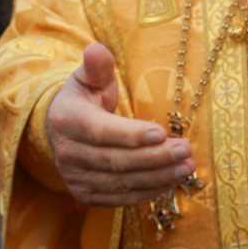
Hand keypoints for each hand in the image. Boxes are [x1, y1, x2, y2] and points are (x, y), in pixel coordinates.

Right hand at [43, 42, 193, 209]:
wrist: (61, 129)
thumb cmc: (84, 98)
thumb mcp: (88, 77)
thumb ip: (98, 66)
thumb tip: (96, 49)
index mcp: (68, 120)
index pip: (101, 131)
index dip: (131, 135)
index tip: (162, 133)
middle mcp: (67, 153)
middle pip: (116, 161)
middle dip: (155, 158)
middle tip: (185, 150)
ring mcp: (74, 178)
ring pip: (121, 183)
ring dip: (157, 178)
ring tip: (186, 167)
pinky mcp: (85, 195)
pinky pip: (120, 199)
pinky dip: (147, 192)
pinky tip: (170, 181)